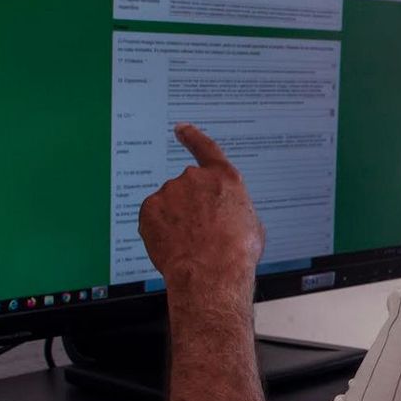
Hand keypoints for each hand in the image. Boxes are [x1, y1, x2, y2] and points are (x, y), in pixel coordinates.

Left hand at [138, 124, 264, 292]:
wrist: (211, 272)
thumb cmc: (236, 252)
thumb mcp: (251, 226)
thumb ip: (234, 209)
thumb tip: (227, 215)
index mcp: (224, 179)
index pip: (206, 148)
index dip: (192, 137)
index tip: (181, 129)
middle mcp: (195, 178)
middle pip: (187, 188)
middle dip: (190, 207)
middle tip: (201, 233)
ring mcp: (170, 191)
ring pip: (169, 205)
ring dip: (176, 220)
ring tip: (190, 244)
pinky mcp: (149, 208)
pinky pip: (152, 217)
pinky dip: (159, 230)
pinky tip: (173, 245)